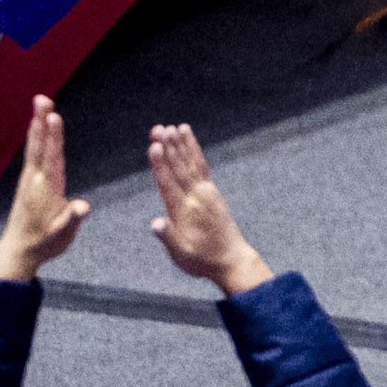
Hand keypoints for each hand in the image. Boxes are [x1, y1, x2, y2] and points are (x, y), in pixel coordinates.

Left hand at [0, 97, 89, 280]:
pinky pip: (32, 153)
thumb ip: (72, 219)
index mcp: (47, 188)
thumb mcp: (63, 234)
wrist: (20, 249)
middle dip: (42, 121)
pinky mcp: (27, 181)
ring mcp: (29, 179)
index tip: (54, 117)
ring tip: (40, 104)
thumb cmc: (45, 241)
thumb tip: (82, 207)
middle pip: (40, 144)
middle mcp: (36, 179)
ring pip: (34, 146)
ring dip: (37, 123)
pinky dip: (35, 136)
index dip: (53, 137)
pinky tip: (36, 128)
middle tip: (42, 98)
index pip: (52, 157)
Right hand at [147, 123, 270, 295]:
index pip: (168, 183)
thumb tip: (155, 224)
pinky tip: (187, 136)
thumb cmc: (202, 260)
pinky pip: (200, 164)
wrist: (231, 260)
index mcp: (184, 211)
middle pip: (178, 168)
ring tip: (173, 126)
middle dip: (168, 147)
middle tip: (158, 128)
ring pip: (190, 163)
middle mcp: (195, 197)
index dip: (160, 163)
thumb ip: (168, 237)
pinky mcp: (211, 190)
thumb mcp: (182, 255)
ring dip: (180, 144)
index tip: (155, 145)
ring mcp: (205, 192)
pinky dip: (193, 149)